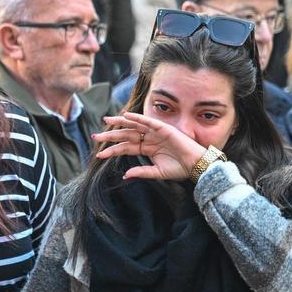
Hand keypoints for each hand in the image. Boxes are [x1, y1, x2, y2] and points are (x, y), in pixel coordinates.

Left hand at [92, 112, 207, 180]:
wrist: (196, 165)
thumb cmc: (179, 168)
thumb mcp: (157, 172)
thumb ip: (141, 172)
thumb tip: (125, 175)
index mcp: (146, 149)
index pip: (125, 148)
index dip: (112, 150)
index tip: (99, 155)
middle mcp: (149, 139)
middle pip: (126, 135)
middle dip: (111, 135)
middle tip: (95, 136)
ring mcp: (156, 133)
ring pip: (134, 126)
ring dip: (120, 122)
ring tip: (106, 121)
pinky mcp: (164, 129)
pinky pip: (148, 122)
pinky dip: (137, 118)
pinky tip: (125, 115)